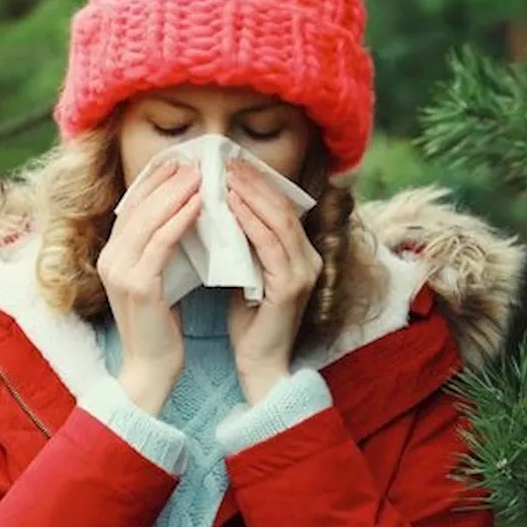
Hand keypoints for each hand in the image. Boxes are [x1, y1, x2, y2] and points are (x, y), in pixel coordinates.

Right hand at [97, 159, 201, 413]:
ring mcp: (121, 272)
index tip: (178, 160)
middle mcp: (110, 258)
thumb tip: (185, 214)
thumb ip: (160, 250)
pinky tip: (201, 203)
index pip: (132, 206)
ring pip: (150, 220)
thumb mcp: (157, 279)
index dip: (154, 180)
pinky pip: (162, 243)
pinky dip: (181, 218)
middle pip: (139, 206)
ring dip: (177, 192)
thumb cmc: (160, 326)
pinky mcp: (139, 285)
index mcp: (111, 255)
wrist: (151, 369)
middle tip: (194, 158)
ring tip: (201, 173)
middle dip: (167, 179)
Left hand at [225, 159, 321, 404]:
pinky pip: (269, 245)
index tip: (232, 163)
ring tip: (226, 175)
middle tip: (227, 160)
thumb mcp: (246, 274)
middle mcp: (309, 259)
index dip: (259, 183)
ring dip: (250, 194)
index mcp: (300, 255)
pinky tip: (230, 205)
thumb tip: (218, 211)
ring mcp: (303, 273)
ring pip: (278, 221)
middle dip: (254, 181)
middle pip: (283, 208)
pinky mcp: (291, 287)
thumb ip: (243, 246)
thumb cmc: (249, 323)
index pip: (281, 209)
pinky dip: (249, 222)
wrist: (259, 366)